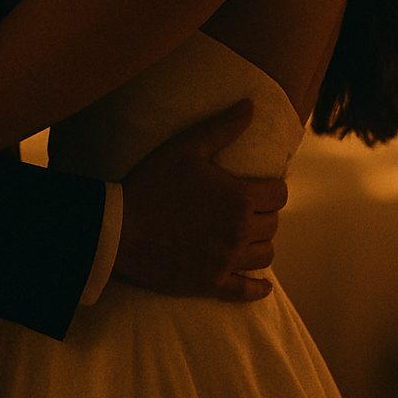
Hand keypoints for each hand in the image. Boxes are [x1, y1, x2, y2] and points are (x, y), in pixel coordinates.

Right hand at [115, 100, 287, 302]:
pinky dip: (257, 289)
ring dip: (261, 244)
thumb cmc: (152, 183)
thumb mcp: (186, 147)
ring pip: (265, 256)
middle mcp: (239, 232)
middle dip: (264, 213)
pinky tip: (261, 285)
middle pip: (273, 224)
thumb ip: (222, 127)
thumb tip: (251, 106)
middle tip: (247, 207)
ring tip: (248, 235)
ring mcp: (226, 261)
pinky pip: (245, 291)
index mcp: (239, 198)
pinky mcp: (210, 283)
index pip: (279, 194)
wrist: (118, 228)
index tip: (261, 185)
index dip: (273, 187)